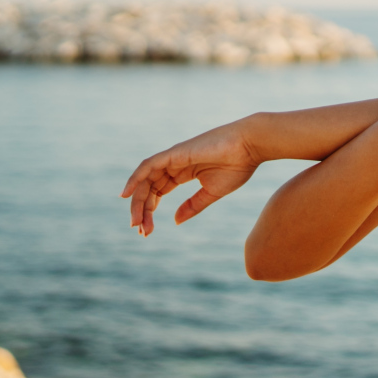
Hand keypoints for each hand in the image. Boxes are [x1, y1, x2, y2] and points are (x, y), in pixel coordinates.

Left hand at [120, 119, 261, 236]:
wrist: (251, 146)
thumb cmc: (238, 166)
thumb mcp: (212, 193)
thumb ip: (193, 206)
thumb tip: (175, 221)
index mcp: (183, 173)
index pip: (159, 193)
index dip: (150, 211)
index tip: (147, 231)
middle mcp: (174, 165)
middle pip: (149, 189)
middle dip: (142, 211)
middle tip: (140, 231)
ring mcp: (173, 158)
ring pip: (145, 180)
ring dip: (137, 201)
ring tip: (135, 222)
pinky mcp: (174, 153)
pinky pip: (148, 166)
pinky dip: (135, 179)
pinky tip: (126, 195)